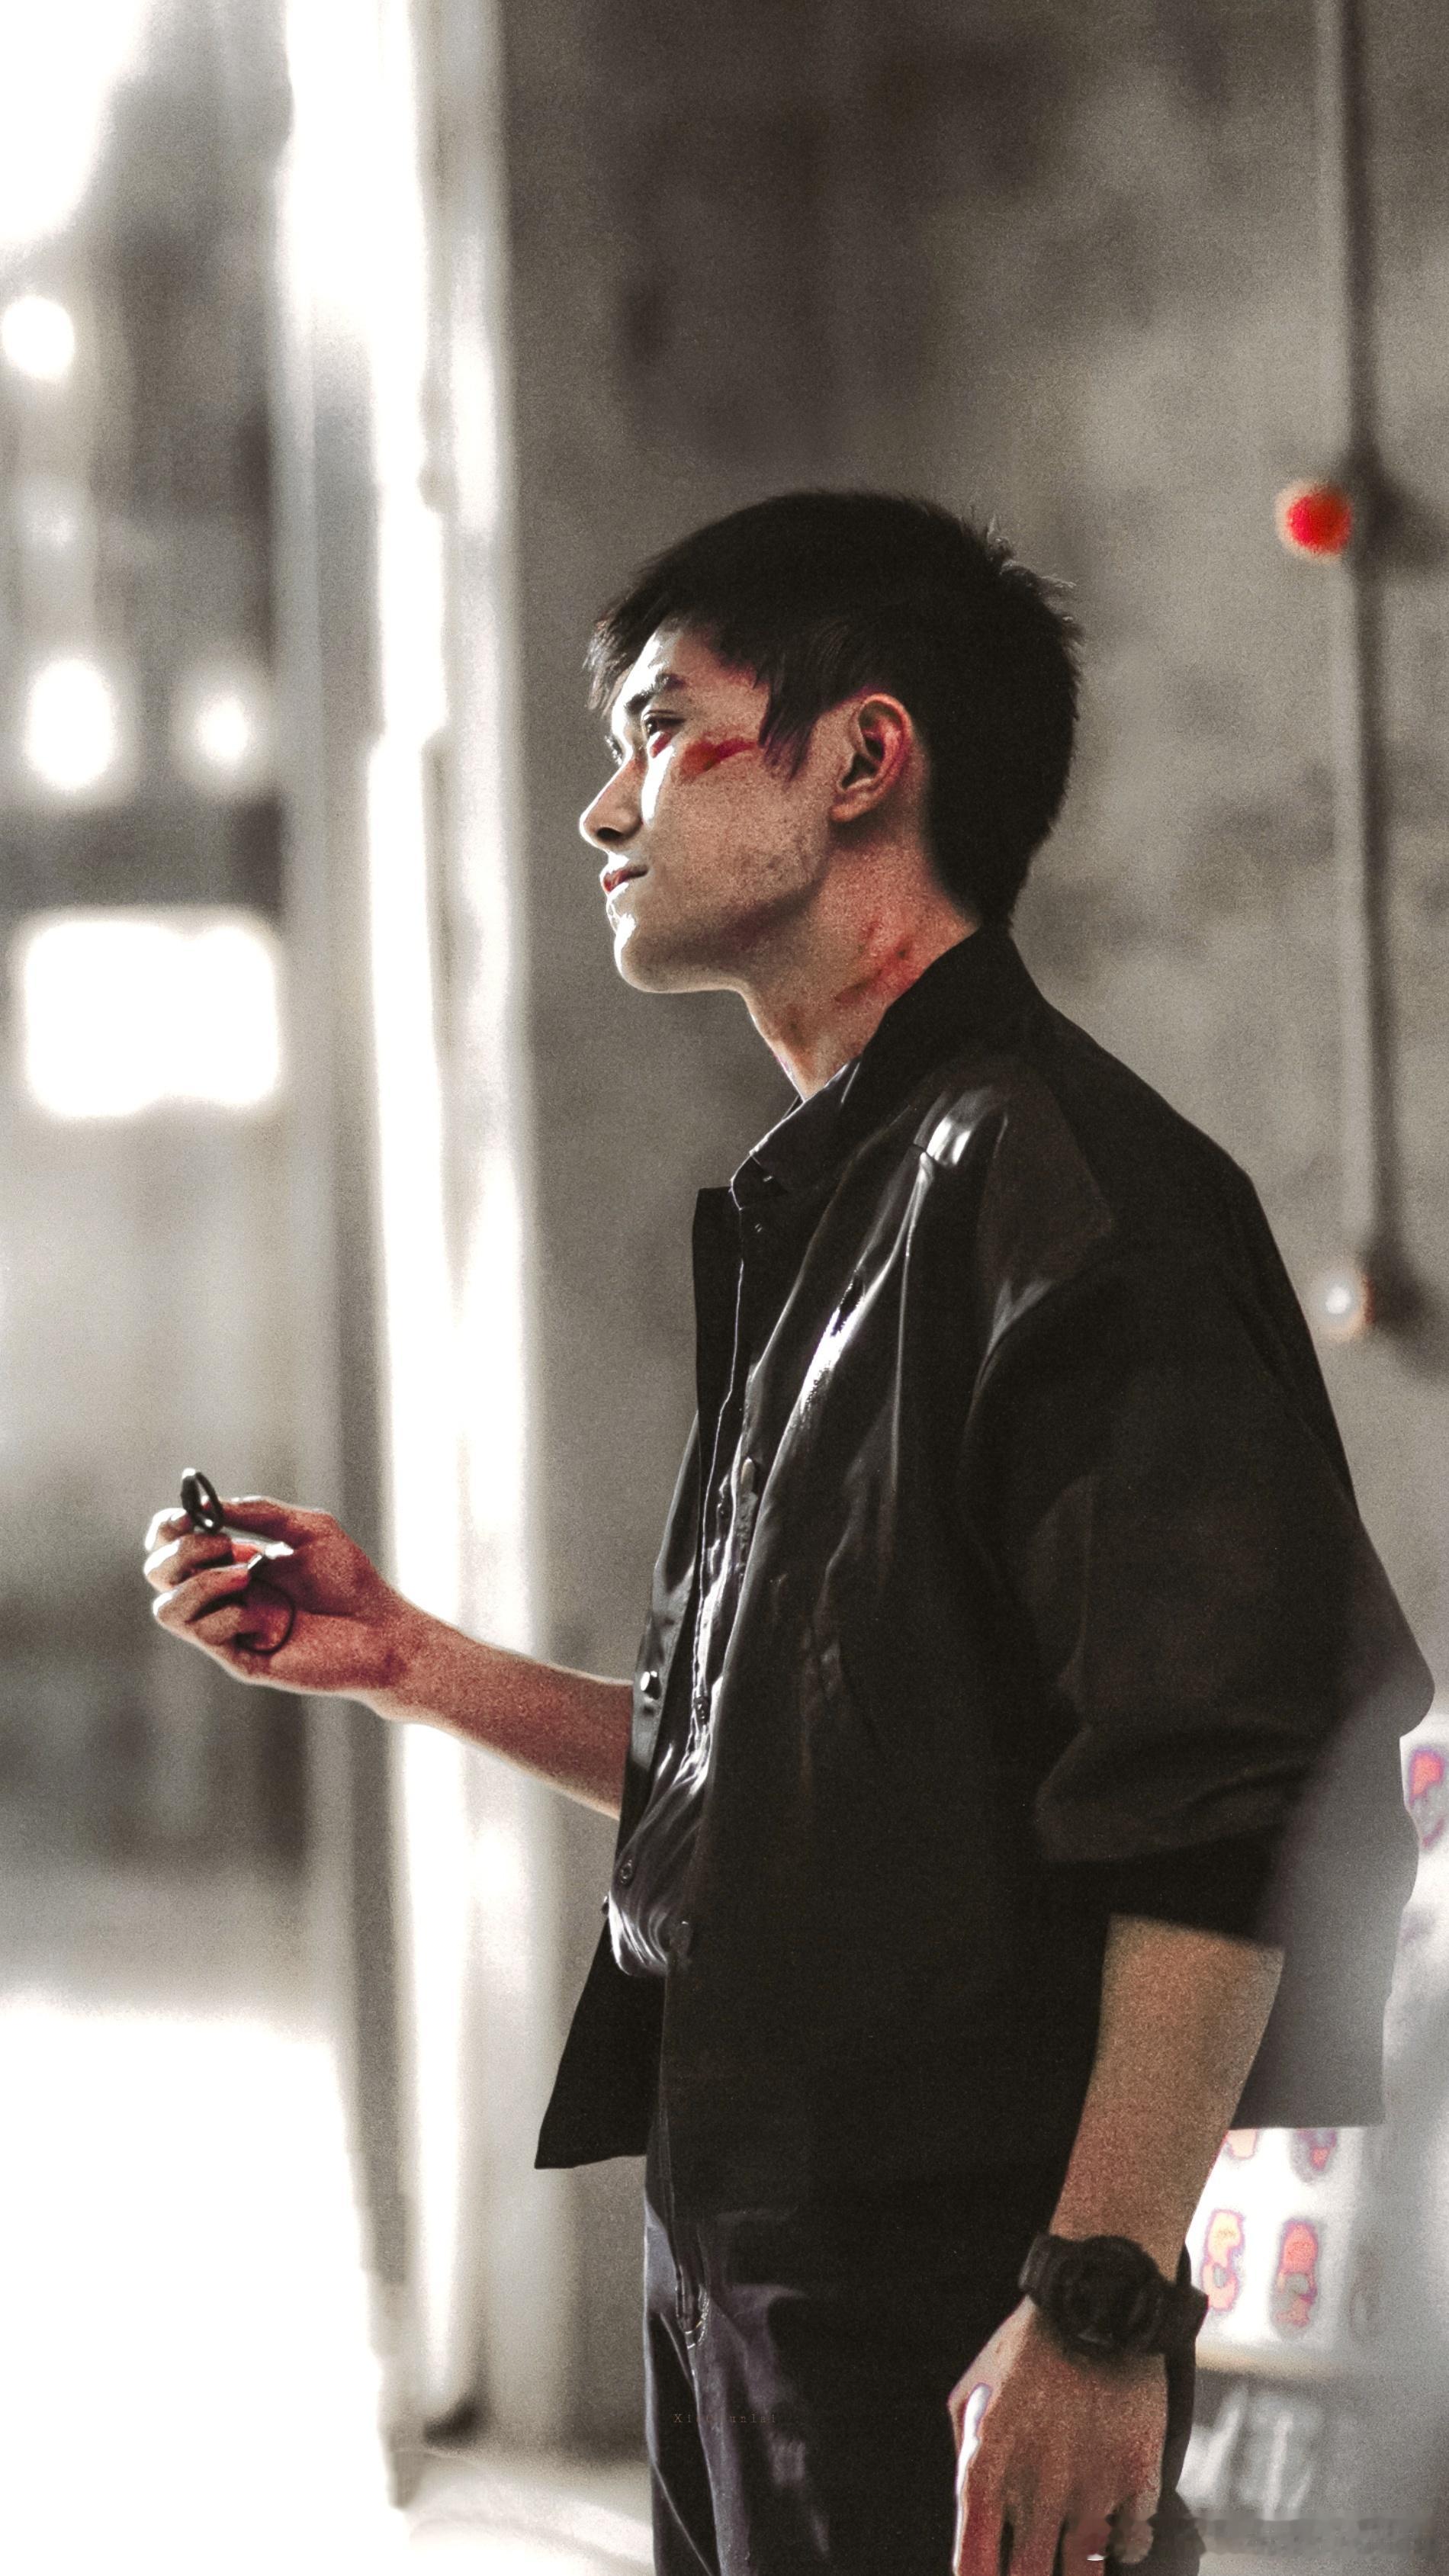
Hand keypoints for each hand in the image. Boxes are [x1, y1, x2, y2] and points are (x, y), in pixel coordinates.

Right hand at [143, 1494, 424, 1698]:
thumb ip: (259, 1512)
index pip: (170, 1544)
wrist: (381, 1630)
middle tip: (236, 1547)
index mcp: (229, 1562)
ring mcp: (227, 1629)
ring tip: (247, 1576)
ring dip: (200, 1583)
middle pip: (156, 1571)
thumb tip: (207, 1506)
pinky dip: (227, 1614)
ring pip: (166, 1609)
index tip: (191, 1516)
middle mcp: (220, 1596)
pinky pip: (203, 1634)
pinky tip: (266, 1616)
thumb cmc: (349, 1580)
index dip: (168, 1526)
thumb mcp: (308, 1529)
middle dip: (186, 1550)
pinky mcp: (240, 1658)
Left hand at [949, 2296, 1164, 2575]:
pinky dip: (1125, 2542)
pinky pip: (1133, 2541)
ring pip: (1085, 2573)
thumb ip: (965, 2454)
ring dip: (1079, 2574)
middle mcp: (1037, 2489)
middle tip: (1033, 2570)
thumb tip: (973, 2509)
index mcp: (987, 2468)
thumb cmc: (1024, 2348)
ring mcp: (1091, 2487)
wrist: (1094, 2301)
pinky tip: (1116, 2531)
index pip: (974, 2565)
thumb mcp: (971, 2392)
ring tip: (1073, 2562)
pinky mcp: (1138, 2477)